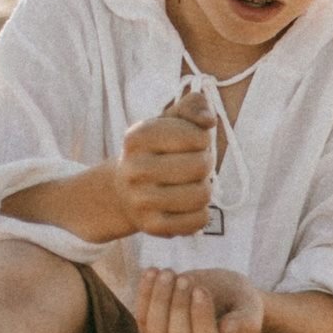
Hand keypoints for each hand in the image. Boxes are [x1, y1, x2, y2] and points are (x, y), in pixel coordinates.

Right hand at [113, 90, 216, 237]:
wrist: (123, 191)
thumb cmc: (157, 150)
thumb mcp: (170, 120)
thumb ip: (193, 106)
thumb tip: (208, 121)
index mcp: (138, 137)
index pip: (196, 136)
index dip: (202, 139)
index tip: (191, 142)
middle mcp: (134, 169)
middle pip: (202, 166)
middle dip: (204, 164)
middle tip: (192, 166)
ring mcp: (141, 200)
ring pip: (203, 195)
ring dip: (203, 189)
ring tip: (189, 185)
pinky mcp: (152, 226)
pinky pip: (199, 221)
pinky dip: (200, 214)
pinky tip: (186, 206)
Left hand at [135, 266, 264, 332]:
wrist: (221, 295)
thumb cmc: (238, 300)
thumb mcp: (250, 305)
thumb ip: (247, 321)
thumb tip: (228, 330)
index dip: (201, 317)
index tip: (201, 288)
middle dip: (178, 307)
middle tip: (184, 278)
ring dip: (158, 300)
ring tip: (167, 272)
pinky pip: (142, 322)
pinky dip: (144, 296)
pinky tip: (152, 272)